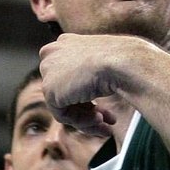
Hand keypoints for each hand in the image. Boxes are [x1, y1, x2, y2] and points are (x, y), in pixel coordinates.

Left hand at [38, 34, 154, 133]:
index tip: (102, 105)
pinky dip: (82, 122)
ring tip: (106, 126)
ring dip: (87, 119)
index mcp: (65, 43)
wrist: (122, 61)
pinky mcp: (49, 89)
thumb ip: (89, 74)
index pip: (70, 76)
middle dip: (87, 109)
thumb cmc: (121, 59)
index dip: (87, 93)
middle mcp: (52, 53)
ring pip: (64, 105)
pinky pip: (63, 115)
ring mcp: (48, 71)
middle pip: (66, 91)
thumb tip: (86, 95)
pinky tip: (100, 121)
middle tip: (105, 120)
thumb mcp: (105, 61)